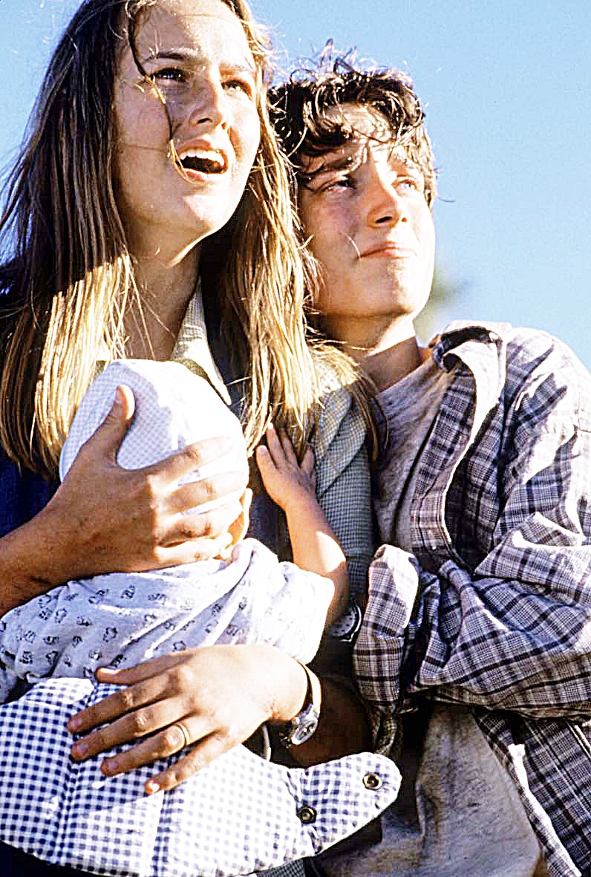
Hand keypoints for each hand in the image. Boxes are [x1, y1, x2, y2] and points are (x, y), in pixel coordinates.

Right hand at [35, 385, 247, 582]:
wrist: (59, 544)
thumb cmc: (75, 497)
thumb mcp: (92, 455)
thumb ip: (114, 424)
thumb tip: (124, 390)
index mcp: (147, 480)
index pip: (192, 457)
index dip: (217, 445)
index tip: (231, 440)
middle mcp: (158, 508)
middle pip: (209, 491)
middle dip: (233, 481)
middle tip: (244, 474)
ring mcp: (159, 536)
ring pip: (208, 525)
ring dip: (228, 514)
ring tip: (237, 505)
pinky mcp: (156, 559)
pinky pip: (193, 554)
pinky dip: (211, 545)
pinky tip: (221, 537)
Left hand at [67, 645, 307, 792]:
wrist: (262, 674)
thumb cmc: (214, 665)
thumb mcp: (178, 659)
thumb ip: (139, 671)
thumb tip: (101, 675)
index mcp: (175, 674)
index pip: (129, 695)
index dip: (100, 711)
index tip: (74, 725)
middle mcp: (189, 695)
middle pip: (141, 720)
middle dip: (107, 736)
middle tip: (78, 752)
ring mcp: (208, 718)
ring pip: (165, 741)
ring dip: (133, 758)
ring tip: (105, 770)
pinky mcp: (225, 738)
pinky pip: (196, 760)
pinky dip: (173, 775)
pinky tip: (150, 786)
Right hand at [255, 424, 315, 513]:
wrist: (300, 504)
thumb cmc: (282, 491)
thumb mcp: (269, 475)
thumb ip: (265, 461)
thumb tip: (261, 447)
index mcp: (282, 465)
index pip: (276, 448)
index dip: (272, 437)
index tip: (271, 426)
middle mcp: (293, 467)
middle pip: (289, 451)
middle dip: (285, 439)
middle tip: (283, 429)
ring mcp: (303, 475)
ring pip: (304, 460)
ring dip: (305, 451)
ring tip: (307, 445)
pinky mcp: (309, 485)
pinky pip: (312, 473)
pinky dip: (313, 468)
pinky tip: (313, 468)